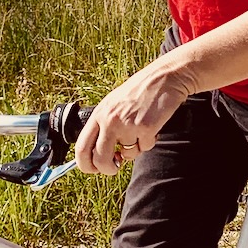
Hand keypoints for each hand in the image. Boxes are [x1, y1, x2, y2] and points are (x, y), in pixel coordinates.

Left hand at [74, 64, 192, 174]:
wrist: (165, 77)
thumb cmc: (141, 90)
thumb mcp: (114, 104)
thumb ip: (104, 125)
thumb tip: (98, 154)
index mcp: (99, 114)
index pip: (81, 147)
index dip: (86, 165)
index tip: (94, 169)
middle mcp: (110, 120)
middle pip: (100, 159)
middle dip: (108, 169)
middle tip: (115, 167)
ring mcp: (127, 125)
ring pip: (127, 155)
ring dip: (134, 150)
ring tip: (140, 131)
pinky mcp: (146, 128)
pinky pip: (145, 148)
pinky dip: (149, 142)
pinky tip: (152, 126)